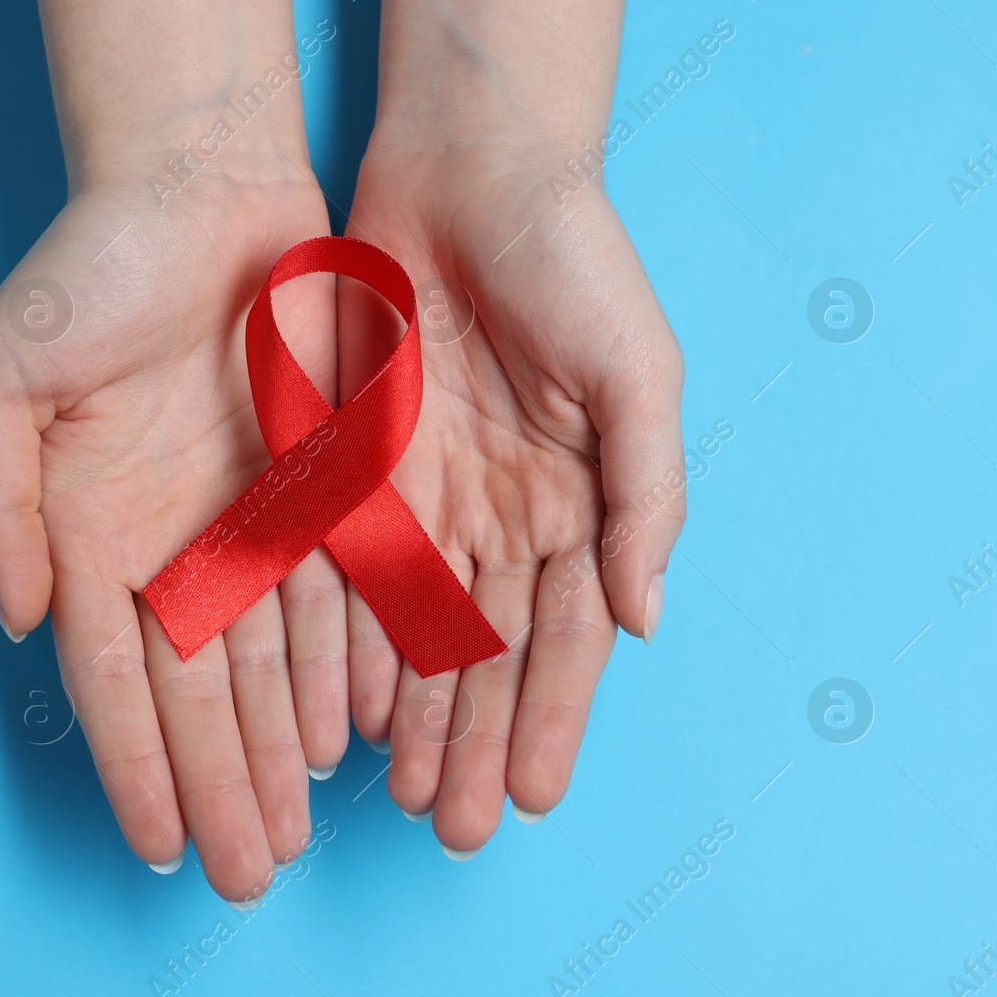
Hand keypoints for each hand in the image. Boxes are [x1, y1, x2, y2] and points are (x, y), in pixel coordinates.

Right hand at [0, 163, 352, 901]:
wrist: (205, 193)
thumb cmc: (93, 272)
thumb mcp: (6, 374)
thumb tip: (18, 618)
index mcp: (93, 534)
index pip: (114, 681)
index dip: (136, 765)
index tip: (158, 846)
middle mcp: (175, 545)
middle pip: (202, 695)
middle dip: (223, 787)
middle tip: (249, 874)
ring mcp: (252, 523)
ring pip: (273, 664)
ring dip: (283, 751)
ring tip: (300, 830)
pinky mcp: (324, 490)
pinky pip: (339, 596)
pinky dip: (344, 666)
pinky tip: (353, 734)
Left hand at [339, 130, 685, 855]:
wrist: (472, 167)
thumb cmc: (576, 261)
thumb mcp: (639, 374)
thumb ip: (646, 500)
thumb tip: (643, 621)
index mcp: (584, 501)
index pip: (568, 635)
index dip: (552, 716)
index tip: (531, 796)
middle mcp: (509, 515)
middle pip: (491, 654)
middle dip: (476, 742)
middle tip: (454, 830)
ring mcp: (433, 496)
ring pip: (420, 635)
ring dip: (416, 719)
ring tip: (402, 798)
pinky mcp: (361, 466)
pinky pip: (354, 575)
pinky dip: (353, 647)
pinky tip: (350, 711)